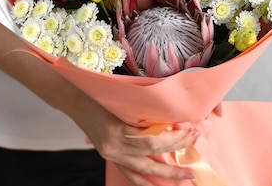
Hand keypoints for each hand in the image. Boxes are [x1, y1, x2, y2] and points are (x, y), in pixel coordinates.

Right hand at [73, 96, 198, 185]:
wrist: (75, 99)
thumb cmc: (100, 94)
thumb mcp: (123, 100)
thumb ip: (144, 112)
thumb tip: (173, 119)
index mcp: (117, 130)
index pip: (152, 141)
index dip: (174, 139)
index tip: (191, 131)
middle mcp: (113, 147)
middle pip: (150, 158)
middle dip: (175, 159)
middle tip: (195, 156)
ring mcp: (110, 154)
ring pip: (142, 171)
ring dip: (166, 176)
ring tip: (186, 176)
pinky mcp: (109, 157)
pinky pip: (130, 174)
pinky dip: (146, 181)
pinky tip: (160, 185)